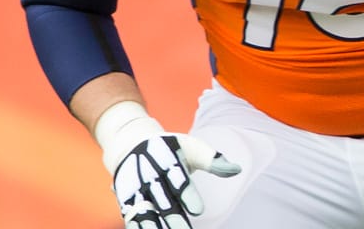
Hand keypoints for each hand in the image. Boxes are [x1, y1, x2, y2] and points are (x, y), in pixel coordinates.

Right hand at [96, 102, 240, 228]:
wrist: (129, 143)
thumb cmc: (169, 148)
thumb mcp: (191, 147)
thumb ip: (212, 160)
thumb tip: (237, 169)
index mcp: (167, 159)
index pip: (178, 179)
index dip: (187, 195)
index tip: (198, 210)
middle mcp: (149, 176)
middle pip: (163, 202)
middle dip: (175, 220)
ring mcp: (136, 190)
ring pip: (146, 214)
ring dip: (156, 227)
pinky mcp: (126, 201)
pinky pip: (132, 219)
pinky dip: (140, 228)